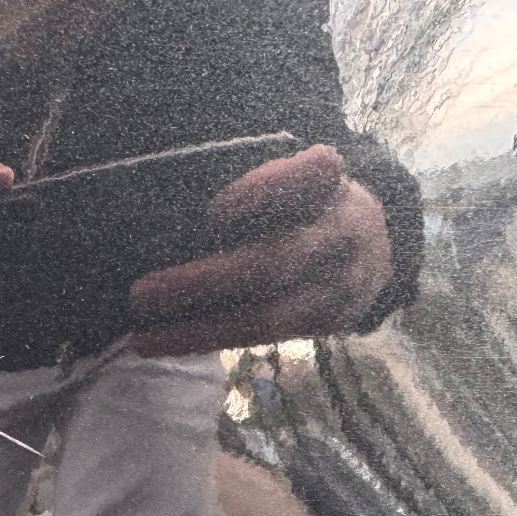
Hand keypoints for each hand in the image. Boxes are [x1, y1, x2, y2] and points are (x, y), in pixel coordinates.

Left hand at [128, 144, 391, 357]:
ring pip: (268, 315)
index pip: (310, 175)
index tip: (216, 210)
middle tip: (142, 292)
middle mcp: (346, 231)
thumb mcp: (291, 174)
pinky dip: (210, 339)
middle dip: (204, 281)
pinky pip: (264, 337)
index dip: (265, 191)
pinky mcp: (331, 321)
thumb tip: (163, 204)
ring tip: (142, 336)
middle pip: (275, 261)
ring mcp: (344, 283)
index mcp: (331, 182)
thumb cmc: (302, 202)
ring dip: (199, 329)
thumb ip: (253, 182)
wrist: (374, 245)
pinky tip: (166, 341)